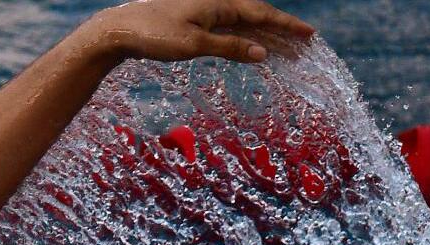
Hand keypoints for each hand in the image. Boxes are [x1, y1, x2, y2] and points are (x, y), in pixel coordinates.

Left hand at [86, 0, 314, 63]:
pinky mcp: (194, 23)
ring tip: (286, 51)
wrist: (120, 30)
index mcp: (220, 4)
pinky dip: (244, 40)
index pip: (263, 14)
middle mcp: (216, 4)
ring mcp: (205, 13)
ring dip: (265, 37)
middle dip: (282, 32)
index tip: (309, 35)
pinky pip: (228, 30)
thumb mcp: (194, 44)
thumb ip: (230, 47)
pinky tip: (251, 49)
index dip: (287, 25)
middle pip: (258, 18)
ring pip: (243, 24)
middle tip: (305, 47)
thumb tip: (262, 54)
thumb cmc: (155, 35)